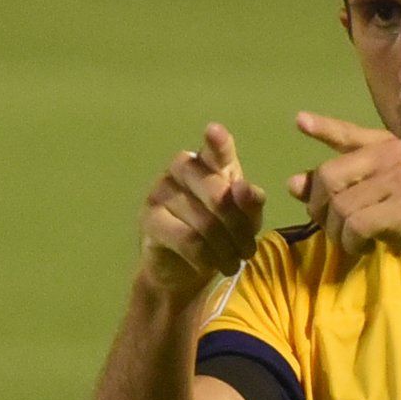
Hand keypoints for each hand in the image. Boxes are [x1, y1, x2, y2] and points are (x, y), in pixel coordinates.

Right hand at [140, 123, 264, 294]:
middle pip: (217, 194)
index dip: (217, 143)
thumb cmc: (220, 233)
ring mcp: (161, 191)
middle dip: (239, 227)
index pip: (215, 151)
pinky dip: (207, 257)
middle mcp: (182, 169)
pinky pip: (187, 240)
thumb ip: (250, 202)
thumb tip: (246, 189)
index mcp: (208, 163)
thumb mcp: (245, 219)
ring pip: (205, 222)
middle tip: (249, 250)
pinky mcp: (150, 219)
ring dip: (226, 249)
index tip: (215, 131)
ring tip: (235, 262)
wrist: (186, 269)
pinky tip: (215, 266)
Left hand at [287, 112, 400, 279]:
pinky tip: (364, 248)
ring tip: (355, 242)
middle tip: (335, 229)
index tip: (300, 122)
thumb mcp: (381, 199)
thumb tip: (294, 183)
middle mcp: (394, 155)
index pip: (350, 135)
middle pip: (329, 177)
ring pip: (340, 206)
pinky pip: (355, 226)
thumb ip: (342, 188)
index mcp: (391, 148)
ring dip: (338, 233)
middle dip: (321, 209)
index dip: (324, 129)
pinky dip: (352, 243)